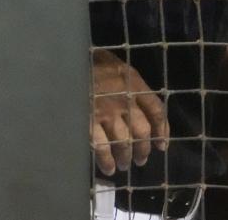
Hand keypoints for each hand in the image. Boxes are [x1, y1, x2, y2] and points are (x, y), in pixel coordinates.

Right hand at [90, 49, 168, 176]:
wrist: (65, 65)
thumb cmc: (88, 61)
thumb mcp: (111, 60)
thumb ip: (125, 77)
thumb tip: (138, 95)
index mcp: (133, 82)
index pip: (155, 109)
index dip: (161, 129)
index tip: (161, 144)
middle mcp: (124, 100)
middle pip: (142, 131)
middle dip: (143, 149)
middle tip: (141, 159)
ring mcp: (107, 113)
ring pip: (124, 142)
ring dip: (126, 157)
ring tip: (125, 165)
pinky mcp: (89, 123)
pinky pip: (102, 148)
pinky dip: (107, 161)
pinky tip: (109, 168)